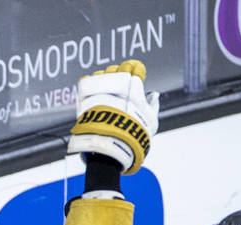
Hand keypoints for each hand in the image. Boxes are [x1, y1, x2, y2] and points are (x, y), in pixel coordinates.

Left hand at [67, 60, 158, 174]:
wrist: (109, 142)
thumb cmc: (134, 134)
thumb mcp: (150, 121)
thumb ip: (153, 106)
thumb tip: (154, 95)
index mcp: (135, 85)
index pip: (136, 67)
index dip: (136, 69)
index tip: (135, 74)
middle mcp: (117, 82)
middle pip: (119, 69)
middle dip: (121, 73)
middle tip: (121, 83)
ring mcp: (100, 87)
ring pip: (103, 74)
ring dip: (105, 78)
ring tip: (107, 90)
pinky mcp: (85, 94)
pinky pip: (87, 81)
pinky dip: (91, 84)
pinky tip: (94, 92)